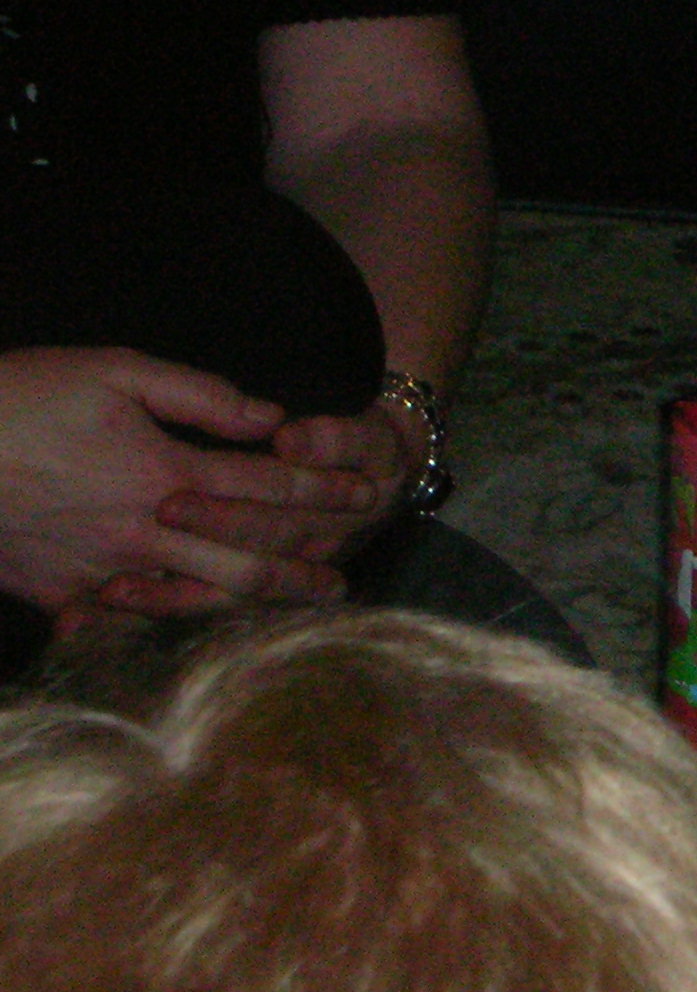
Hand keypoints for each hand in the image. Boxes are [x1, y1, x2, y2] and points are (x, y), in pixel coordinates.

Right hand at [0, 347, 373, 612]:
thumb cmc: (18, 397)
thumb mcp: (112, 370)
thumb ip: (199, 395)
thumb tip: (271, 417)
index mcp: (164, 472)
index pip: (269, 486)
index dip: (325, 490)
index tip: (367, 492)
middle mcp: (144, 533)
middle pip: (247, 561)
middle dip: (304, 570)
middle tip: (344, 579)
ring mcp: (101, 572)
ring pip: (197, 599)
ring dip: (251, 603)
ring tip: (289, 606)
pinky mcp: (59, 596)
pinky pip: (130, 617)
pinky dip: (171, 619)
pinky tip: (198, 621)